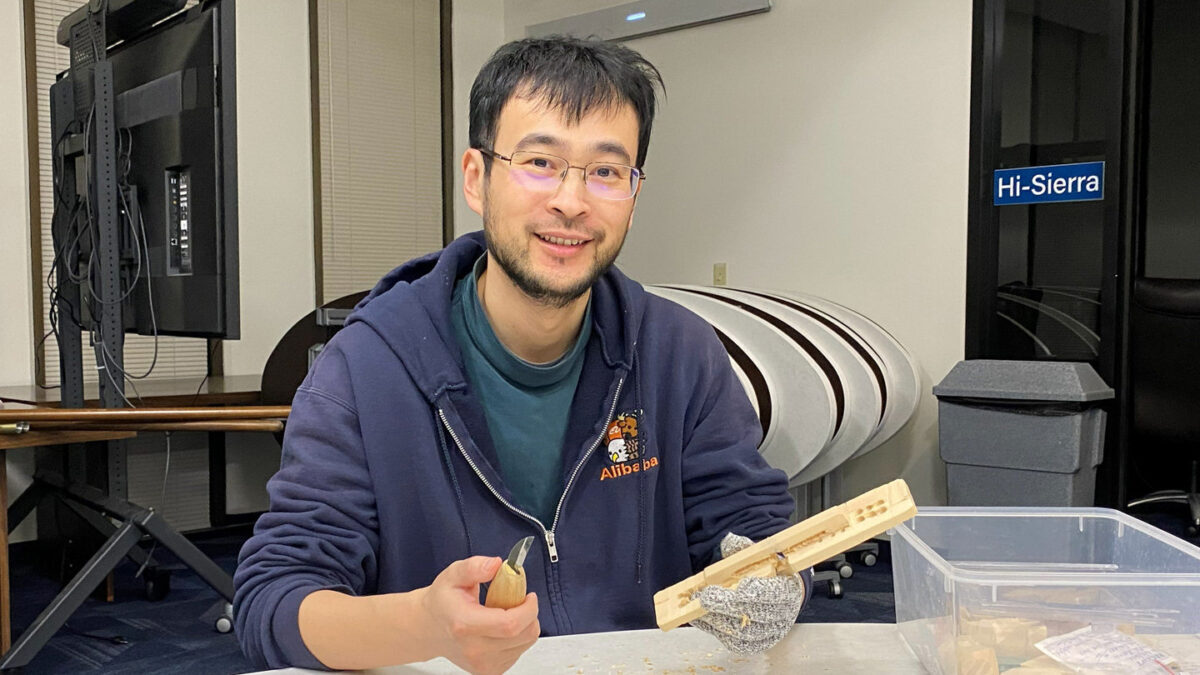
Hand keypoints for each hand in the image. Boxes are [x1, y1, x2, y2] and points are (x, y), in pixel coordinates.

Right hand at [417, 556, 539, 673]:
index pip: (510, 624)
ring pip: (524, 644)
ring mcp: (482, 664)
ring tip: (505, 613)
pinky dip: (518, 638)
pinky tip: (501, 628)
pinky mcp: (489, 671)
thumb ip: (475, 567)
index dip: (528, 609)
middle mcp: (474, 649)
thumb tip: (495, 564)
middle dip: (530, 614)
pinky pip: (518, 653)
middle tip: (518, 600)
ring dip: (525, 625)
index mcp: (465, 624)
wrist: (429, 628)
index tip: (529, 596)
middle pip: (523, 635)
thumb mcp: (454, 575)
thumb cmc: (442, 601)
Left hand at [691, 533, 805, 653]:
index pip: (776, 593)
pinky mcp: (756, 645)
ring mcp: (771, 634)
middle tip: (706, 596)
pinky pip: (735, 643)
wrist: (777, 595)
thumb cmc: (766, 574)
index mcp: (789, 590)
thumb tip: (730, 541)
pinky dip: (715, 631)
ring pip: (744, 634)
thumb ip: (744, 549)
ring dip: (717, 621)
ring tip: (696, 607)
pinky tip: (700, 618)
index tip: (740, 587)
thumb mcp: (759, 556)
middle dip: (728, 606)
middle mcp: (783, 616)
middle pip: (756, 616)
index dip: (759, 592)